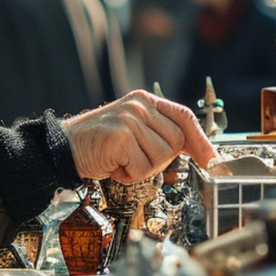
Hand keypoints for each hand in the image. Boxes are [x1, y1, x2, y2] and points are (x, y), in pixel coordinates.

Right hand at [63, 90, 218, 182]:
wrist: (63, 149)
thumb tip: (195, 150)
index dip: (201, 141)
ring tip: (122, 161)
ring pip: (161, 157)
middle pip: (176, 141)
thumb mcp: (133, 131)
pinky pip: (143, 167)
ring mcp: (130, 119)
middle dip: (160, 159)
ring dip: (143, 168)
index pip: (184, 118)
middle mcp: (139, 105)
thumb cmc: (98, 145)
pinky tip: (114, 165)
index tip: (212, 160)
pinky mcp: (121, 136)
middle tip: (136, 160)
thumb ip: (159, 133)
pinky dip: (129, 174)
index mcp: (145, 100)